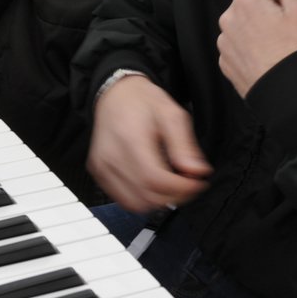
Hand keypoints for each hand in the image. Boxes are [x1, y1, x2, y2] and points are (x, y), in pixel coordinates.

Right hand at [86, 75, 210, 211]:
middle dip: (175, 196)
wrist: (114, 93)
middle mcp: (111, 157)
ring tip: (172, 187)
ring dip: (158, 202)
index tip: (198, 183)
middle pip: (146, 196)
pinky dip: (141, 200)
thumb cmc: (141, 101)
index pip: (156, 180)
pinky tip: (153, 187)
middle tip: (189, 184)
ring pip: (134, 204)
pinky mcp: (98, 173)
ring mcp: (102, 167)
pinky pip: (122, 199)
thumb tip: (197, 171)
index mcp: (130, 140)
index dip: (182, 188)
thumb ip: (184, 145)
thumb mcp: (171, 113)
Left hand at [216, 0, 296, 98]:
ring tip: (275, 44)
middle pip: (246, 0)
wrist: (287, 93)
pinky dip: (248, 46)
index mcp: (246, 0)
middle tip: (283, 25)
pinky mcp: (224, 61)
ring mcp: (224, 41)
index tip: (285, 2)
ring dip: (253, 26)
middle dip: (263, 6)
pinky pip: (236, 45)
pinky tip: (265, 57)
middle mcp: (228, 17)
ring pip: (239, 23)